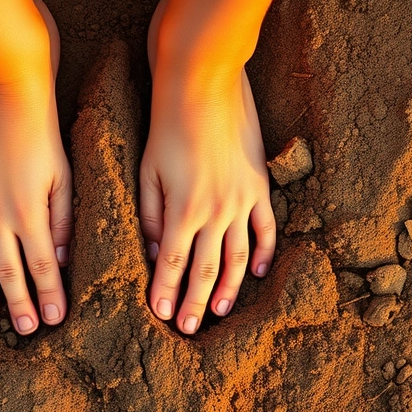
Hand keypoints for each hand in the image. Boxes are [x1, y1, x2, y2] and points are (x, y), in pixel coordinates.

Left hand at [140, 69, 275, 334]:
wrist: (204, 83)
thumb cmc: (166, 124)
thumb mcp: (146, 170)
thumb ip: (151, 215)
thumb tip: (155, 252)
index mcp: (182, 209)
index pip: (172, 264)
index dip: (166, 292)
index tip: (161, 316)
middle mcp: (215, 211)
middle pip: (205, 268)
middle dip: (195, 302)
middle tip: (189, 329)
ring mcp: (242, 200)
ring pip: (237, 257)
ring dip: (227, 287)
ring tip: (218, 311)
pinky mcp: (259, 185)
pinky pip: (265, 228)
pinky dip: (262, 253)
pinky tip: (256, 272)